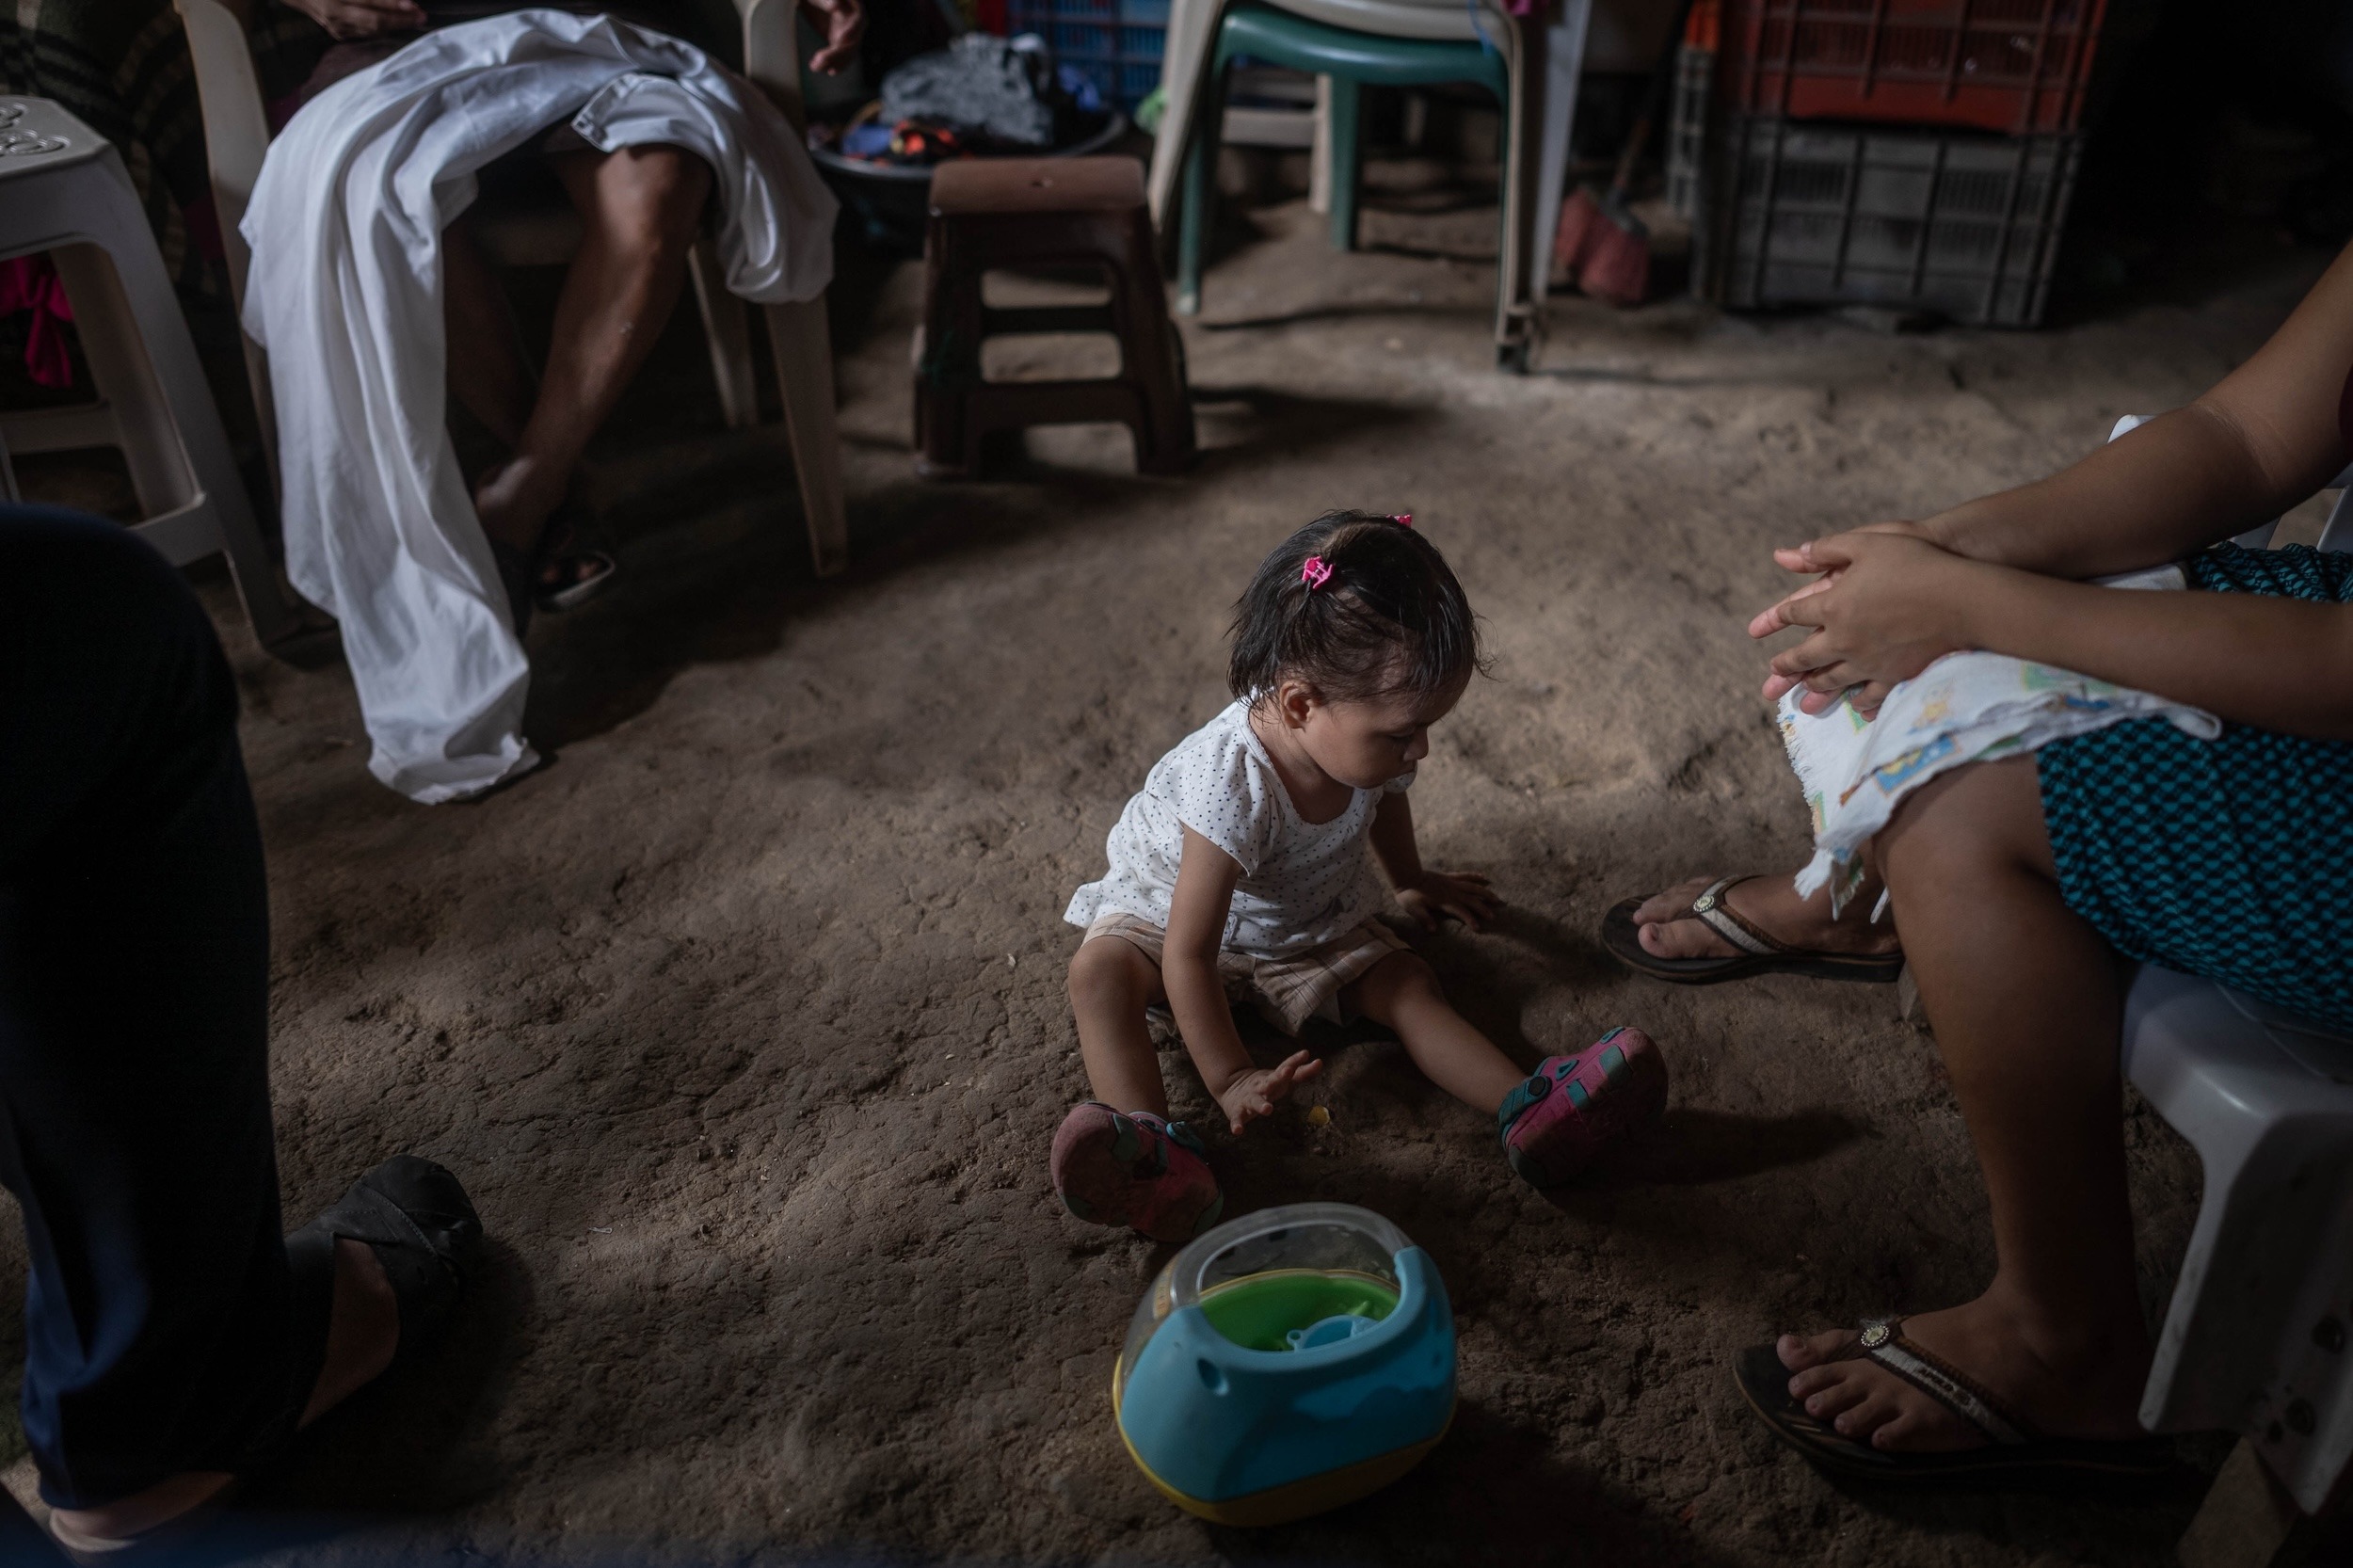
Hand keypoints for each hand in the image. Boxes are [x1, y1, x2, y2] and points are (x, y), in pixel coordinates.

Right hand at [285, 0, 423, 38]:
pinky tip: (395, 26)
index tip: (414, 6)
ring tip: (413, 20)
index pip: (372, 1)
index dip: (394, 5)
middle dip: (401, 20)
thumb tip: (399, 0)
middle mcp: (336, 14)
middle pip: (376, 22)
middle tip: (422, 17)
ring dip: (396, 27)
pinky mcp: (339, 35)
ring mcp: (337, 28)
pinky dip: (382, 30)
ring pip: (373, 31)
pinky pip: (366, 35)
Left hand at [799, 0, 863, 72]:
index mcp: (855, 8)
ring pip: (846, 54)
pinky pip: (839, 58)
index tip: (841, 40)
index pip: (859, 20)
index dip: (853, 31)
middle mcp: (855, 23)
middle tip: (820, 58)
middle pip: (853, 42)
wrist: (813, 2)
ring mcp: (849, 35)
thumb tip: (835, 6)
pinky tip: (817, 68)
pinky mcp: (840, 43)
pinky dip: (829, 64)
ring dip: (832, 62)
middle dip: (837, 53)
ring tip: (815, 66)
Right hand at [1213, 1050, 1322, 1134]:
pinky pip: (1237, 1118)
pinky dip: (1236, 1124)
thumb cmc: (1265, 1085)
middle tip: (1287, 1071)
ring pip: (1255, 1101)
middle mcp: (1261, 1086)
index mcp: (1272, 1078)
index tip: (1305, 1053)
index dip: (1295, 1061)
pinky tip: (1238, 1131)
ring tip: (1268, 1109)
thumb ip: (1301, 1073)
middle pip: (1271, 1081)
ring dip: (1261, 1104)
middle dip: (1279, 1077)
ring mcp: (1248, 1098)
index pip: (1285, 1067)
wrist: (1231, 1088)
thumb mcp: (1282, 1079)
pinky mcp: (1237, 1111)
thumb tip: (1320, 1062)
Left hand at [1396, 870, 1499, 931]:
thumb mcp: (1413, 909)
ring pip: (1472, 887)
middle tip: (1493, 916)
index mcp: (1443, 901)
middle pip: (1470, 900)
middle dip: (1482, 908)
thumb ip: (1424, 918)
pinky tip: (1484, 878)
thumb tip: (1433, 930)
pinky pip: (1465, 875)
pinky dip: (1475, 876)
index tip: (1478, 928)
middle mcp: (1450, 892)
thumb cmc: (1408, 895)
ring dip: (1485, 893)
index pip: (1460, 911)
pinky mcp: (1450, 877)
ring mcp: (1451, 883)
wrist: (1406, 875)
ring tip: (1497, 899)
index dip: (1469, 919)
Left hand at [1749, 529, 1977, 716]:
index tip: (1760, 628)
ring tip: (1805, 695)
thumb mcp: (1867, 542)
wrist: (1961, 595)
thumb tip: (1787, 553)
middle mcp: (1843, 639)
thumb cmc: (1914, 560)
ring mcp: (1868, 661)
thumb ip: (1827, 548)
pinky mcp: (1894, 675)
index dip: (1776, 619)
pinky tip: (1856, 709)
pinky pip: (1870, 695)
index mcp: (1832, 605)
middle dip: (1787, 666)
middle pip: (1805, 657)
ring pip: (1832, 680)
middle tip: (1774, 676)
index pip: (1794, 614)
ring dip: (1815, 688)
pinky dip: (1859, 703)